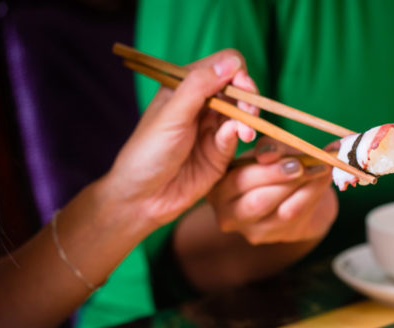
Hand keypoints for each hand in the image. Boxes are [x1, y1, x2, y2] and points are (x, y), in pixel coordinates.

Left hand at [102, 49, 258, 228]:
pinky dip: (242, 134)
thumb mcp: (172, 115)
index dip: (236, 72)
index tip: (241, 86)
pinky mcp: (222, 151)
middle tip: (248, 112)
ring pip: (244, 112)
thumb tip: (233, 62)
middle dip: (248, 97)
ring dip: (249, 118)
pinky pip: (239, 135)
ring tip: (246, 132)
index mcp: (186, 87)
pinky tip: (239, 138)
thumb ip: (200, 86)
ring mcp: (213, 128)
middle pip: (239, 88)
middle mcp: (202, 104)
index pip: (222, 66)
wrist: (144, 197)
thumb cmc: (148, 152)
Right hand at [207, 136, 337, 244]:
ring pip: (281, 212)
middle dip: (284, 180)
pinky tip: (323, 180)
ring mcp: (249, 230)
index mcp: (218, 185)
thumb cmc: (277, 166)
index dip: (266, 169)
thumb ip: (270, 148)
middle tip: (305, 164)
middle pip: (258, 200)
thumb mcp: (271, 151)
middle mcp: (227, 212)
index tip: (289, 156)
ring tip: (322, 168)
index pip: (238, 179)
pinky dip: (313, 195)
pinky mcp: (272, 237)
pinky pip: (297, 217)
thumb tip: (268, 154)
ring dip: (306, 187)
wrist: (295, 194)